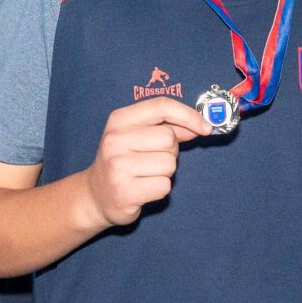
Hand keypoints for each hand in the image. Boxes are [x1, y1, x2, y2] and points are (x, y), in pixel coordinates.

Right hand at [81, 97, 203, 228]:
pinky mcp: (124, 192)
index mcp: (119, 120)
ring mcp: (117, 166)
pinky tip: (143, 188)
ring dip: (165, 172)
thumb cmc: (123, 162)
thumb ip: (169, 127)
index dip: (189, 115)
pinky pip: (164, 186)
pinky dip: (159, 188)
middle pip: (169, 138)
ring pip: (169, 164)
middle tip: (151, 160)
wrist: (95, 196)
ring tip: (145, 174)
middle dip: (170, 151)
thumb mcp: (138, 136)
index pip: (161, 106)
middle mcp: (115, 140)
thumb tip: (201, 125)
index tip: (206, 128)